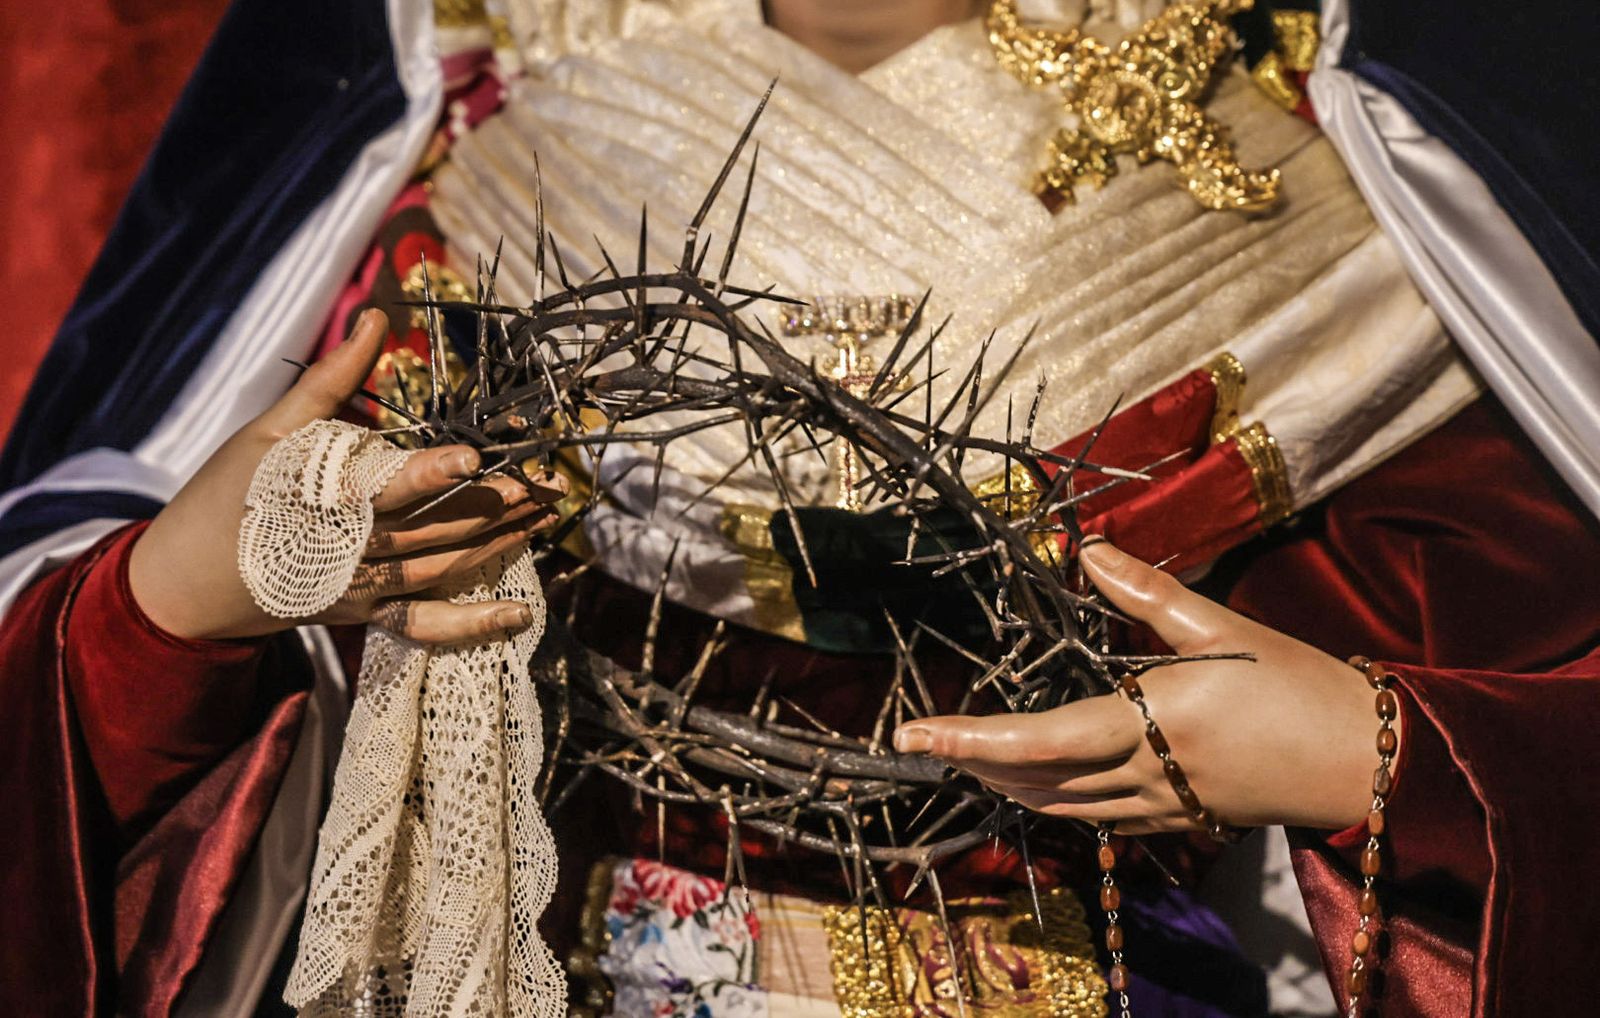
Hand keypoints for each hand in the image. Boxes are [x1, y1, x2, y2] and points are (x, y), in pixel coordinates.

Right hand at [129, 309, 567, 643]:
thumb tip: (375, 318)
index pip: (386, 485)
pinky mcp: (364, 614)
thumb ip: (331, 379)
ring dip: (500, 543)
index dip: (431, 471)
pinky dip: (472, 624)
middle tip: (549, 481)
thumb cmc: (228, 495)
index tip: (473, 456)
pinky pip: (424, 625)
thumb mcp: (269, 429)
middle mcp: (351, 549)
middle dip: (497, 503)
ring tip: (547, 515)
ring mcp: (361, 587)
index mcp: (324, 499)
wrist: (185, 584)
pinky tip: (520, 614)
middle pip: (436, 525)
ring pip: (444, 567)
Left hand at [893, 540, 1390, 831]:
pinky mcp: (1182, 820)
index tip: (915, 734)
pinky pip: (1100, 818)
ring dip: (1009, 786)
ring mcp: (1162, 806)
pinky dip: (1056, 800)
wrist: (1363, 758)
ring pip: (1064, 806)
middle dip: (976, 764)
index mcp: (1150, 724)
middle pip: (1037, 782)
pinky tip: (1042, 786)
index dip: (969, 740)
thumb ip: (1146, 593)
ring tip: (968, 762)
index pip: (1037, 741)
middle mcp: (1147, 776)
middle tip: (928, 743)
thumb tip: (1087, 549)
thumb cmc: (1297, 685)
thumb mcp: (1220, 628)